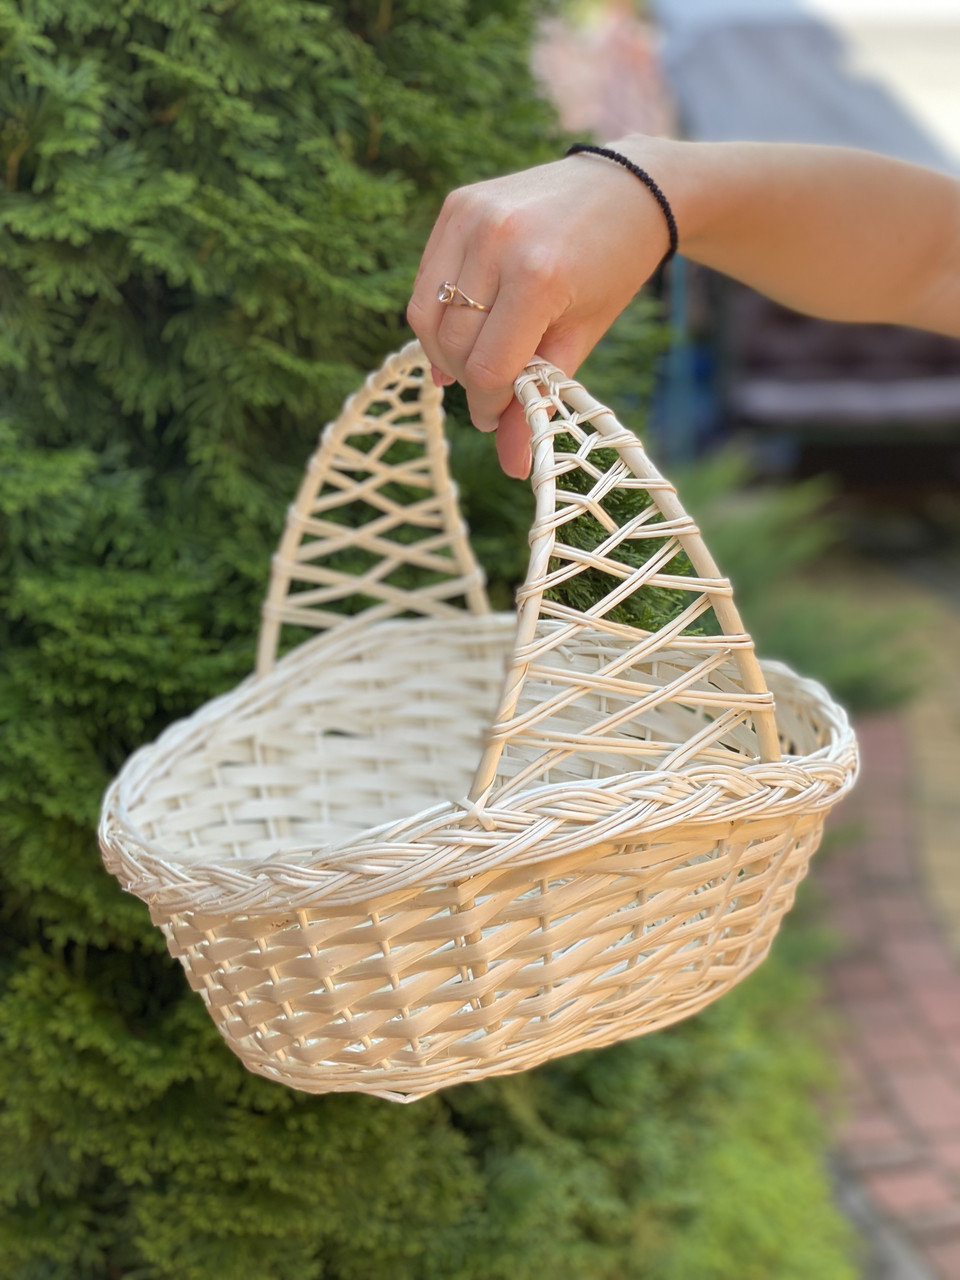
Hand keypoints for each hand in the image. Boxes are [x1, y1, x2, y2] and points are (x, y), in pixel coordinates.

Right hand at [406, 141, 673, 477]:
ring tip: (477, 360)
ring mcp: (472, 217)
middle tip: (493, 390)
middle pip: (455, 344)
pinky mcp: (457, 204)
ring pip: (427, 314)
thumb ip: (541, 399)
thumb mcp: (582, 336)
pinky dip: (440, 313)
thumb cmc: (612, 267)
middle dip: (470, 381)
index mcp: (538, 275)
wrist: (629, 187)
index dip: (489, 405)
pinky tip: (466, 325)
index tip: (497, 418)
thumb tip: (513, 469)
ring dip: (446, 351)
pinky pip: (427, 280)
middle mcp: (497, 240)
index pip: (489, 367)